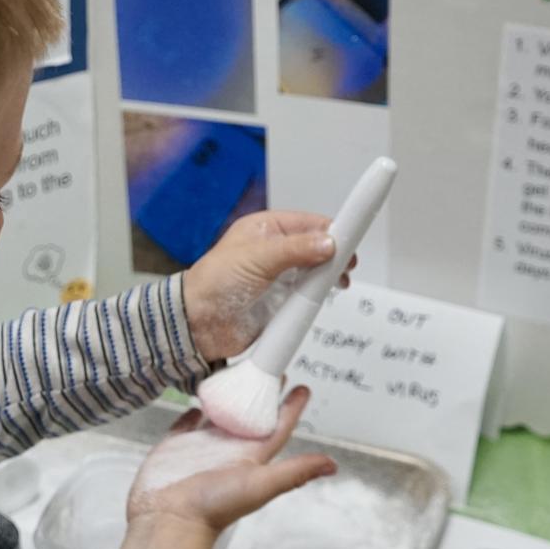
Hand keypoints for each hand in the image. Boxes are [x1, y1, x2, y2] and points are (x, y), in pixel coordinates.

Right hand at [118, 390, 333, 548]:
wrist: (169, 519)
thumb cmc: (215, 506)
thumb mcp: (260, 485)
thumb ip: (295, 471)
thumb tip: (333, 465)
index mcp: (252, 456)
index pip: (277, 426)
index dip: (290, 406)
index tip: (302, 387)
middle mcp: (229, 449)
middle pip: (250, 415)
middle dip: (261, 393)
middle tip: (271, 367)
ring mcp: (202, 446)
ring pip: (219, 415)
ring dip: (228, 397)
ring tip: (235, 373)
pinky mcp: (176, 445)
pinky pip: (187, 422)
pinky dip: (194, 409)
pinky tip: (198, 398)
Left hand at [184, 211, 354, 360]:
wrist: (198, 324)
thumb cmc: (213, 283)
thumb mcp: (256, 258)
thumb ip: (295, 250)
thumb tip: (328, 243)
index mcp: (266, 229)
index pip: (309, 224)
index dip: (332, 230)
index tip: (352, 238)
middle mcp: (275, 251)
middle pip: (318, 247)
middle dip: (335, 255)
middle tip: (347, 266)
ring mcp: (280, 276)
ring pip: (317, 271)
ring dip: (329, 276)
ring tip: (338, 282)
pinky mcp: (283, 301)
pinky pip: (309, 295)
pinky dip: (320, 296)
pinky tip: (325, 297)